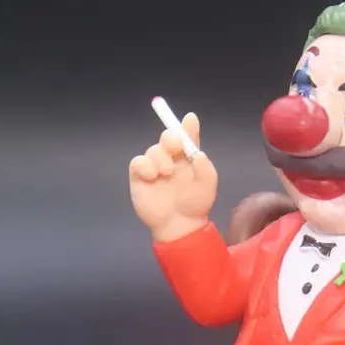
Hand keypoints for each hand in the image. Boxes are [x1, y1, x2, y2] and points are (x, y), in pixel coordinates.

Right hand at [129, 112, 218, 241]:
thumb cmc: (196, 204)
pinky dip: (145, 165)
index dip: (188, 127)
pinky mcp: (140, 176)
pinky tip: (153, 175)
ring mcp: (154, 166)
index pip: (187, 138)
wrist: (181, 225)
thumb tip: (197, 153)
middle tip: (176, 143)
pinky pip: (138, 162)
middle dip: (171, 136)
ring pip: (153, 150)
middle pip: (168, 138)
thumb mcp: (207, 186)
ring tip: (167, 172)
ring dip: (161, 157)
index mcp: (188, 158)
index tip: (191, 119)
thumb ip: (205, 168)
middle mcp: (171, 158)